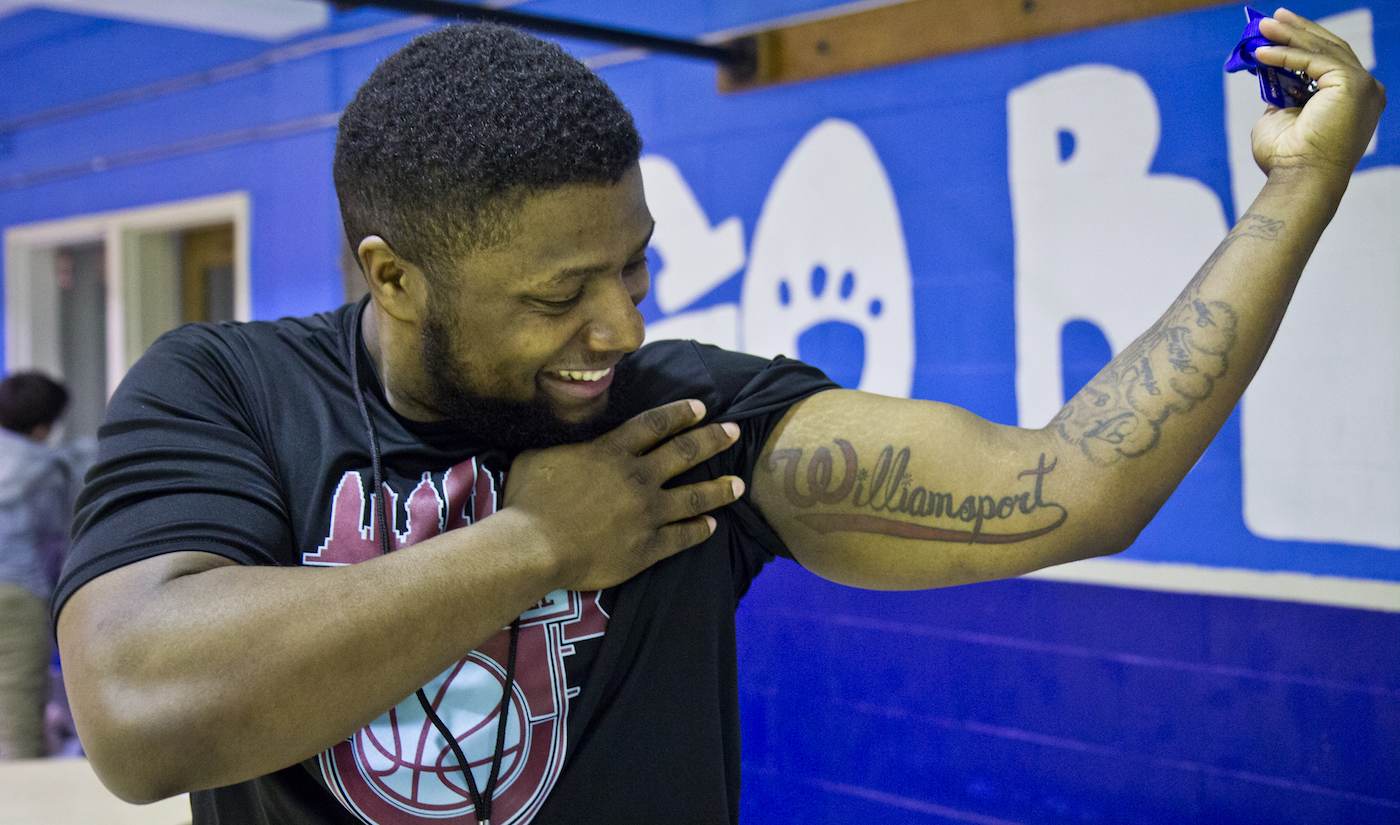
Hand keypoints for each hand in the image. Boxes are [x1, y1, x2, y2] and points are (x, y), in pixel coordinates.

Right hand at [504, 399, 744, 590]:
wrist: (533, 547)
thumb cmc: (527, 500)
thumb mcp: (539, 453)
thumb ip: (563, 440)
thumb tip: (565, 426)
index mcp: (612, 452)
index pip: (656, 424)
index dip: (681, 413)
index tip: (701, 407)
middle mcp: (637, 477)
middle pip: (685, 452)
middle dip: (713, 439)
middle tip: (735, 431)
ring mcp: (646, 514)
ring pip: (694, 496)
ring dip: (720, 488)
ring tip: (739, 484)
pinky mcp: (647, 547)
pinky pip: (682, 537)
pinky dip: (700, 530)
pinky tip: (712, 526)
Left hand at [1250, 8, 1386, 179]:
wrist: (1300, 178)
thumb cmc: (1288, 158)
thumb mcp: (1282, 118)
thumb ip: (1283, 97)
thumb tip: (1272, 79)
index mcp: (1353, 98)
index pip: (1329, 60)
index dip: (1303, 42)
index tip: (1279, 28)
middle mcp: (1365, 89)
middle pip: (1329, 48)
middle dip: (1298, 31)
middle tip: (1272, 18)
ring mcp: (1362, 86)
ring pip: (1322, 50)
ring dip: (1290, 35)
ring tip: (1264, 26)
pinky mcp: (1351, 85)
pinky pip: (1313, 61)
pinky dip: (1286, 55)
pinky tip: (1262, 53)